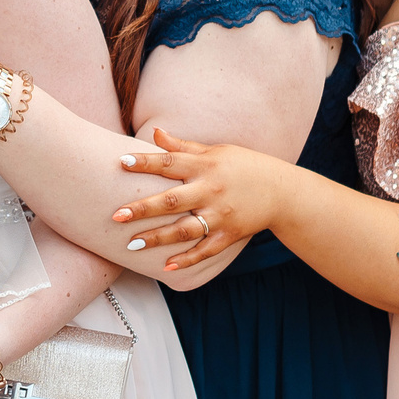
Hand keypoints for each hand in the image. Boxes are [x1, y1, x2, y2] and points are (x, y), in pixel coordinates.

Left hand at [107, 126, 288, 271]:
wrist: (283, 192)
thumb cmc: (244, 166)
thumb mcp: (216, 152)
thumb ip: (183, 147)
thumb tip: (155, 132)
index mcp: (206, 166)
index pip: (171, 163)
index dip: (146, 162)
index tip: (122, 162)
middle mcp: (211, 191)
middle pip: (172, 200)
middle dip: (143, 208)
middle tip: (116, 215)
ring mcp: (221, 215)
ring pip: (185, 229)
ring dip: (158, 238)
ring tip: (131, 245)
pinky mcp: (229, 235)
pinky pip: (205, 250)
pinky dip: (187, 259)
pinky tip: (166, 266)